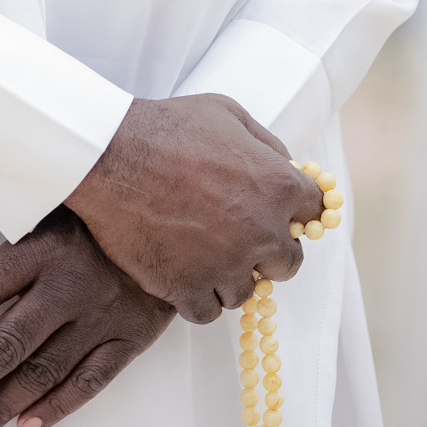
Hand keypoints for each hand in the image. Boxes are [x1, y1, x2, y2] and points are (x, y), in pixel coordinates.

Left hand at [0, 207, 172, 426]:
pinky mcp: (130, 337)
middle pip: (6, 341)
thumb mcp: (60, 196)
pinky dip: (56, 407)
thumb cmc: (107, 206)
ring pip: (42, 370)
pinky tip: (26, 426)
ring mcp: (101, 315)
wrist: (183, 213)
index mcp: (45, 245)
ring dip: (1, 406)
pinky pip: (88, 381)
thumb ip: (19, 210)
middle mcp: (69, 284)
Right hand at [66, 94, 320, 322]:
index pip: (314, 212)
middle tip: (239, 236)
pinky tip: (183, 271)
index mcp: (277, 186)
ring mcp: (226, 266)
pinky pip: (208, 311)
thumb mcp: (228, 115)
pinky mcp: (189, 289)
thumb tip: (287, 167)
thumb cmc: (168, 129)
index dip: (296, 211)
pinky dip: (198, 295)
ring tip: (201, 250)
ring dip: (228, 275)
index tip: (281, 214)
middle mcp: (261, 231)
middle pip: (287, 262)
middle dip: (267, 250)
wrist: (112, 155)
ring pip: (245, 291)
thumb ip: (266, 144)